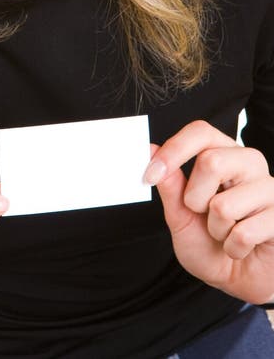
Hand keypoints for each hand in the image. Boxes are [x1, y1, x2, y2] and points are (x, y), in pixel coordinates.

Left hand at [145, 120, 273, 303]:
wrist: (238, 279)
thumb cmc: (209, 243)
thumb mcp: (180, 216)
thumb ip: (170, 185)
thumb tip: (150, 149)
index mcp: (223, 153)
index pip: (201, 132)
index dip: (174, 150)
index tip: (150, 174)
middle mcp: (248, 163)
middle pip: (212, 161)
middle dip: (194, 198)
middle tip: (201, 214)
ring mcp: (269, 188)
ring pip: (224, 204)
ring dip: (216, 229)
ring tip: (226, 232)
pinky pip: (244, 233)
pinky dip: (233, 248)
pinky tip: (241, 247)